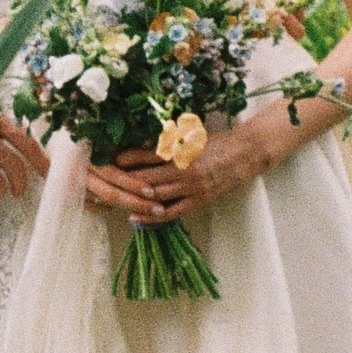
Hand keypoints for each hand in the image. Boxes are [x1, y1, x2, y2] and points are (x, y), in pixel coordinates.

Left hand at [107, 102, 302, 220]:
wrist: (247, 153)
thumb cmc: (218, 142)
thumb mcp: (191, 136)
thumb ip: (168, 144)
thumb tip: (141, 148)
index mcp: (182, 150)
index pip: (147, 155)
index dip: (127, 159)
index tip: (109, 159)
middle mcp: (184, 169)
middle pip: (146, 178)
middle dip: (124, 181)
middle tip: (104, 182)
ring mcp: (192, 187)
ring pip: (155, 196)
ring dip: (134, 198)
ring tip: (114, 198)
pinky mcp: (199, 200)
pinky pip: (172, 211)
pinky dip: (153, 215)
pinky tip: (137, 216)